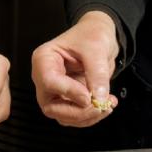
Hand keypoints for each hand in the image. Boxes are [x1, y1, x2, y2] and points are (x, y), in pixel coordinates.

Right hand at [32, 11, 118, 126]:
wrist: (99, 36)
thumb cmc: (91, 34)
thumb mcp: (96, 49)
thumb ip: (97, 74)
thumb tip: (98, 99)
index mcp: (44, 59)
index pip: (49, 82)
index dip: (69, 92)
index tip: (89, 96)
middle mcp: (44, 78)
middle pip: (51, 106)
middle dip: (78, 111)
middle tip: (101, 105)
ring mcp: (55, 91)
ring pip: (63, 116)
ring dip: (87, 116)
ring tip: (108, 104)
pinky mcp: (67, 100)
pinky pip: (74, 117)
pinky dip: (91, 116)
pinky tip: (105, 104)